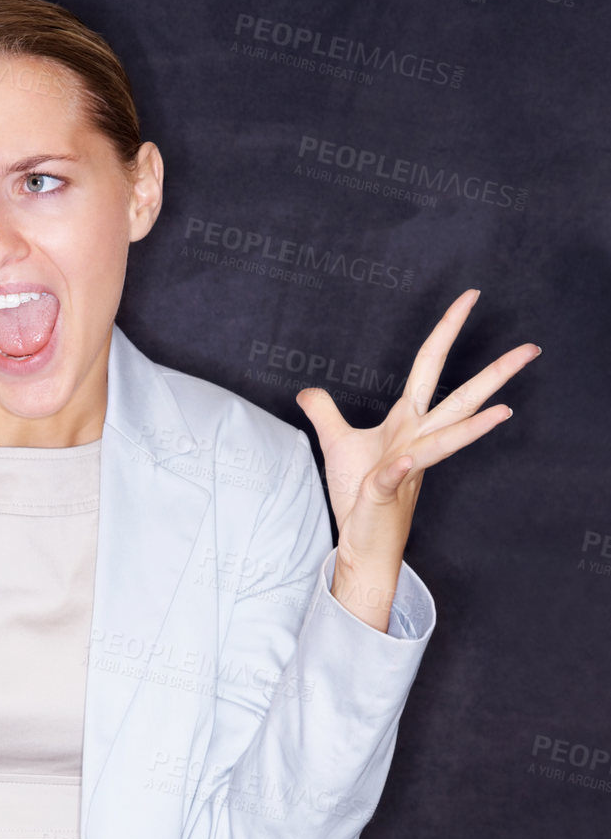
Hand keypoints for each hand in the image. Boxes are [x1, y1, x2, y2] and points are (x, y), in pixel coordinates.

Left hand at [294, 289, 539, 629]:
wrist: (361, 541)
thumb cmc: (358, 495)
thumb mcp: (336, 443)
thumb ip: (325, 412)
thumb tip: (307, 391)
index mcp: (406, 421)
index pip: (430, 365)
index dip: (447, 329)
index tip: (470, 297)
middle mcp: (416, 439)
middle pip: (460, 398)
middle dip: (495, 373)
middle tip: (531, 348)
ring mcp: (406, 465)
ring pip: (445, 439)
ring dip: (473, 425)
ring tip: (505, 408)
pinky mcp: (386, 491)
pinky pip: (393, 475)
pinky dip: (400, 467)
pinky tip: (408, 458)